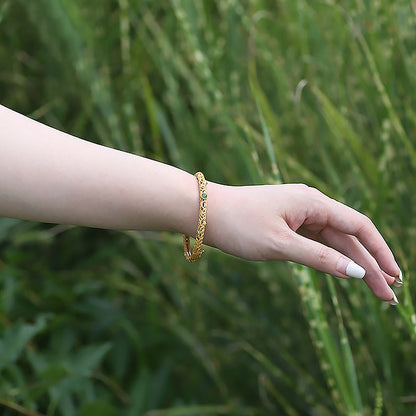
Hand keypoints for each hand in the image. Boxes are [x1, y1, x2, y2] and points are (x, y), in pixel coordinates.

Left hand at [205, 183, 401, 302]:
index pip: (359, 226)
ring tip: (372, 288)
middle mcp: (310, 204)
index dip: (380, 252)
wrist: (205, 212)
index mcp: (313, 202)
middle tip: (388, 296)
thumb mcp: (280, 245)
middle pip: (348, 236)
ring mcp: (298, 213)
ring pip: (333, 239)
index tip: (395, 277)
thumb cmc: (240, 224)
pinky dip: (330, 256)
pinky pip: (316, 239)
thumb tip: (357, 273)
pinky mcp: (287, 222)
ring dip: (352, 262)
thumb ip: (319, 258)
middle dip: (369, 265)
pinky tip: (342, 269)